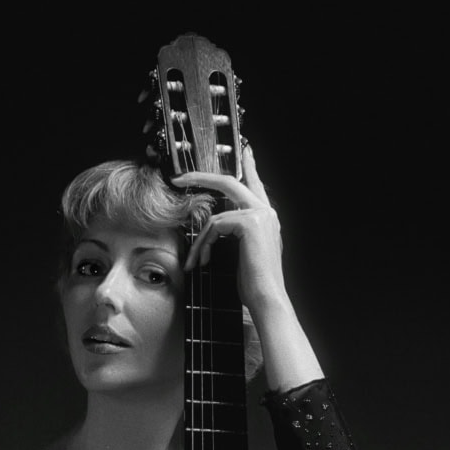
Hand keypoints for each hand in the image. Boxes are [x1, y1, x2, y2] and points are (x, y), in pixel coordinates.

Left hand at [171, 145, 287, 316]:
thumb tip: (217, 229)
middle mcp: (266, 212)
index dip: (249, 166)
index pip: (254, 185)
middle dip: (202, 177)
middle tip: (181, 177)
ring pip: (216, 215)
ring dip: (199, 241)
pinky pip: (215, 227)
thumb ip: (238, 234)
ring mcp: (259, 215)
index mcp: (267, 218)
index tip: (245, 151)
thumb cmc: (256, 284)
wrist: (267, 297)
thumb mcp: (245, 254)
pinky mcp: (249, 222)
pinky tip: (204, 261)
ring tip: (194, 260)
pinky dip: (204, 245)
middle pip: (230, 182)